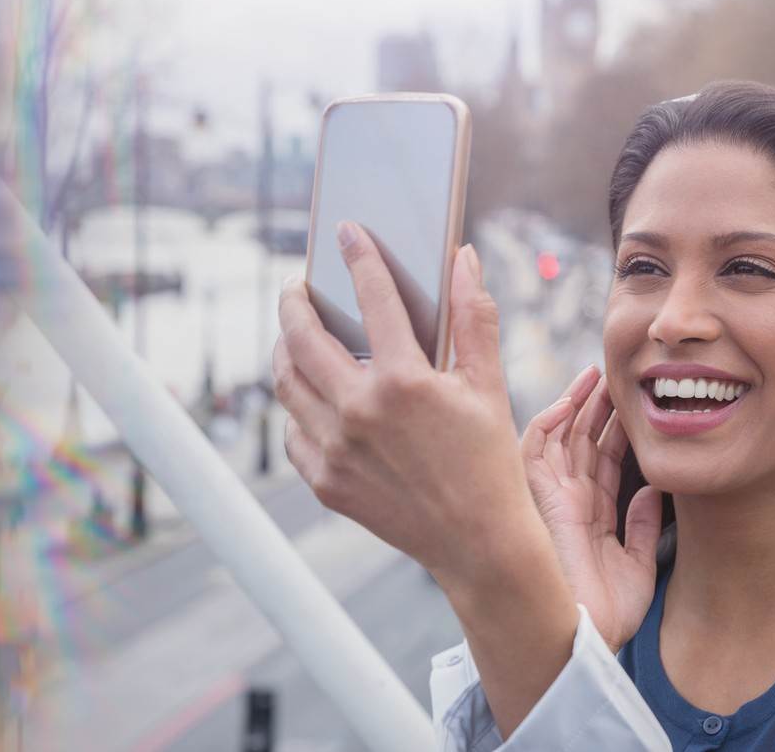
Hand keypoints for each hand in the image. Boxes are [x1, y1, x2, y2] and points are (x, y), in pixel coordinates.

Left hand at [272, 221, 526, 583]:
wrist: (477, 541)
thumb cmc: (489, 460)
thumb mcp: (488, 385)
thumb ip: (472, 317)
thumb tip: (464, 258)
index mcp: (405, 382)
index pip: (373, 298)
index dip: (360, 258)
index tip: (347, 233)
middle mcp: (360, 411)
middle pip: (303, 337)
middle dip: (295, 301)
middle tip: (298, 286)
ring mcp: (335, 449)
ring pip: (287, 383)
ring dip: (286, 349)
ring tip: (296, 334)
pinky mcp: (324, 480)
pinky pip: (293, 429)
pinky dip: (297, 403)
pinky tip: (313, 393)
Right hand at [521, 367, 663, 652]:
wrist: (585, 639)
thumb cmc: (609, 614)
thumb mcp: (638, 565)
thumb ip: (643, 527)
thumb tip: (654, 490)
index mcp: (592, 517)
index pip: (605, 462)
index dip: (618, 430)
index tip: (634, 401)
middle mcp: (570, 503)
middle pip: (583, 443)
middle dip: (598, 407)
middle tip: (618, 373)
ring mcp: (553, 499)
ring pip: (561, 439)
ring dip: (576, 405)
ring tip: (596, 374)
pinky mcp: (540, 499)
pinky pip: (536, 451)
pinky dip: (549, 423)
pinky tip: (568, 401)